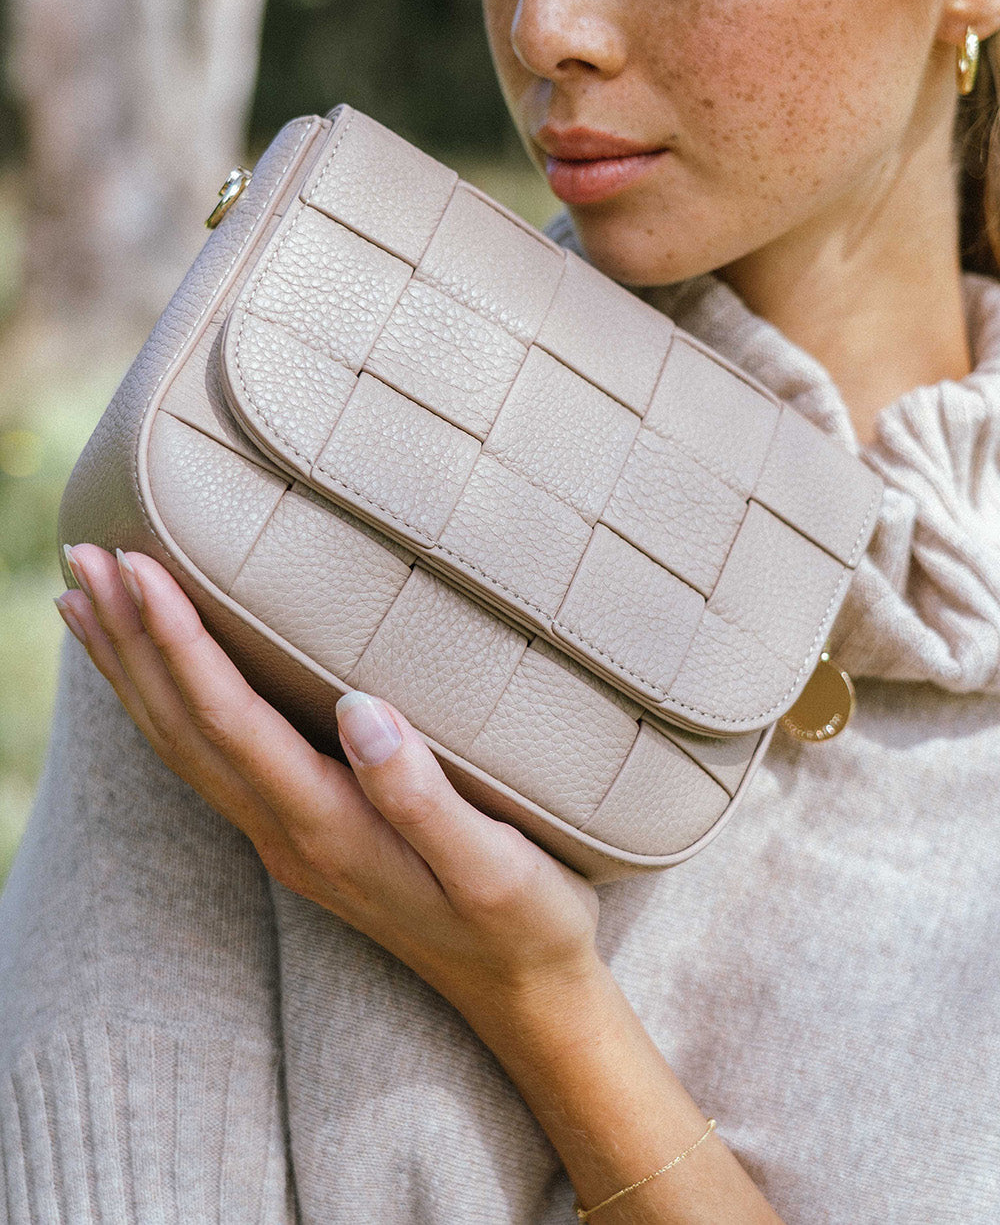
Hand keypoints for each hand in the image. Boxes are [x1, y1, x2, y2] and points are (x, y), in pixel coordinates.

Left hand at [54, 545, 600, 1017]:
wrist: (520, 995)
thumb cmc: (522, 922)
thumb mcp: (496, 868)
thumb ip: (424, 796)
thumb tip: (360, 711)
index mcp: (329, 828)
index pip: (228, 721)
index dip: (178, 641)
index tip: (137, 568)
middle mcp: (286, 834)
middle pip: (180, 727)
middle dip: (128, 640)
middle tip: (84, 557)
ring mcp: (283, 838)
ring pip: (179, 744)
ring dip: (130, 670)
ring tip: (86, 601)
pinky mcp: (297, 833)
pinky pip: (204, 758)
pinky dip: (162, 704)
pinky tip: (153, 673)